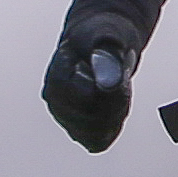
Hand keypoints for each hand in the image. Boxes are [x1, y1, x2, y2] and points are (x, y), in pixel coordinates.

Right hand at [44, 0, 169, 152]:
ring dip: (115, 115)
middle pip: (92, 121)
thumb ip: (106, 57)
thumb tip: (108, 84)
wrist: (102, 40)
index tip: (119, 75)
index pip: (87, 100)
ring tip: (117, 92)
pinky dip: (111, 127)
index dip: (111, 91)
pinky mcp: (76, 129)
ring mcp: (64, 117)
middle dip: (115, 104)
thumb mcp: (109, 36)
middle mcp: (54, 101)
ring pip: (95, 135)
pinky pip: (97, 142)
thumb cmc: (104, 35)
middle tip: (122, 82)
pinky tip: (114, 107)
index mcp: (56, 78)